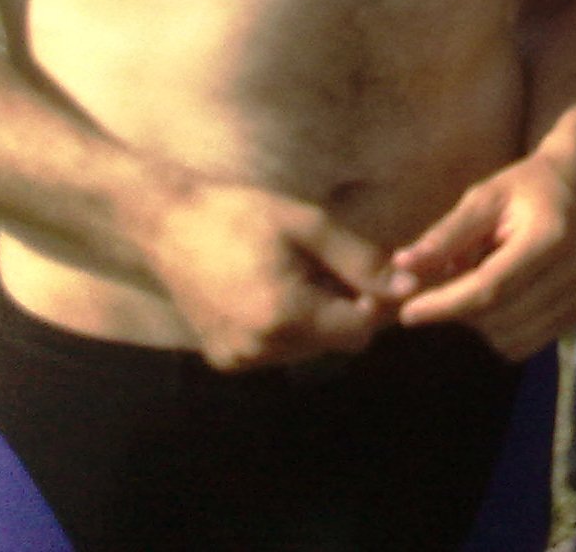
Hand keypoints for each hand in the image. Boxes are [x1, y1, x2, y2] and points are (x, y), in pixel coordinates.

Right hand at [143, 177, 393, 370]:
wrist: (166, 225)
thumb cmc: (241, 215)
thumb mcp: (308, 225)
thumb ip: (360, 260)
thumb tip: (409, 287)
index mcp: (285, 316)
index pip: (360, 329)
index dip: (375, 299)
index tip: (372, 269)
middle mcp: (262, 350)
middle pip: (337, 341)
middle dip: (347, 307)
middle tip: (333, 264)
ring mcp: (241, 360)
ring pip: (310, 348)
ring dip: (319, 317)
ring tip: (300, 272)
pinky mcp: (226, 359)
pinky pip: (278, 350)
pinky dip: (289, 326)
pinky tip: (274, 288)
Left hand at [385, 148, 575, 360]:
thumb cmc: (527, 185)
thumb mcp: (485, 196)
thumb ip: (447, 234)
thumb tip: (402, 265)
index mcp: (548, 237)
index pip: (489, 287)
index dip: (445, 304)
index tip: (407, 313)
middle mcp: (570, 273)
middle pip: (497, 317)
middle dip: (459, 308)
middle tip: (446, 280)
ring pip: (509, 338)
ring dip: (480, 321)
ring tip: (478, 281)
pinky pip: (525, 344)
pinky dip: (501, 330)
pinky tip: (500, 297)